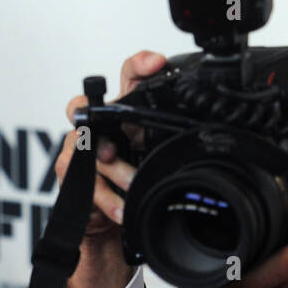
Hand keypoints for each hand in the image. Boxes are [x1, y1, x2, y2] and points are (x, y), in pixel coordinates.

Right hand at [53, 50, 166, 287]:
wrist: (116, 225)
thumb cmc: (139, 185)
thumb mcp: (164, 160)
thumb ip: (178, 146)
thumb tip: (216, 138)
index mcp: (127, 116)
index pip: (129, 78)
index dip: (140, 65)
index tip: (157, 62)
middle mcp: (100, 127)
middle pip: (85, 103)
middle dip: (99, 112)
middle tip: (119, 130)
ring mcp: (81, 150)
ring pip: (88, 146)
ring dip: (115, 169)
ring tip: (134, 184)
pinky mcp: (71, 176)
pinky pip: (84, 181)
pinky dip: (107, 198)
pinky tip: (122, 209)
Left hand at [203, 185, 287, 287]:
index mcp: (286, 268)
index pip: (227, 277)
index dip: (205, 265)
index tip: (199, 245)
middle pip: (226, 279)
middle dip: (220, 256)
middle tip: (221, 232)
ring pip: (240, 286)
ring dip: (238, 266)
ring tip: (245, 241)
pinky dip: (255, 275)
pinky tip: (270, 258)